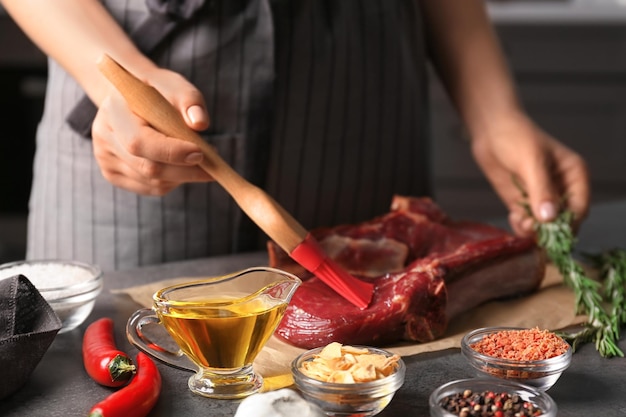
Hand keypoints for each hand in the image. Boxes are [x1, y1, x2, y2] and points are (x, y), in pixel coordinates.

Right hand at [91, 67, 212, 195]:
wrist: (131, 99)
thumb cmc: (157, 91)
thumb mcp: (175, 85)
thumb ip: (189, 100)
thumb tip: (200, 123)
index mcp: (113, 111)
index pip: (139, 142)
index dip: (172, 152)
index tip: (201, 153)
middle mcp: (104, 137)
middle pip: (147, 167)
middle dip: (185, 170)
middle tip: (213, 165)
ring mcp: (105, 159)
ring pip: (152, 182)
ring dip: (182, 176)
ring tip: (197, 158)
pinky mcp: (113, 175)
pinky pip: (150, 188)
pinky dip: (173, 180)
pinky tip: (180, 165)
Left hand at [470, 114, 589, 236]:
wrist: (490, 131)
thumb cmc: (516, 137)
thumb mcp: (531, 162)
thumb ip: (541, 190)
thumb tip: (550, 218)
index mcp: (574, 175)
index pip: (579, 208)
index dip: (568, 223)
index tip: (550, 229)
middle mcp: (561, 189)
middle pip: (563, 221)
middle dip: (548, 229)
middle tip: (530, 227)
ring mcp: (541, 198)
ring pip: (544, 226)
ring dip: (533, 230)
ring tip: (520, 221)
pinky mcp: (522, 202)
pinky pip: (528, 223)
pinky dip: (522, 226)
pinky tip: (513, 217)